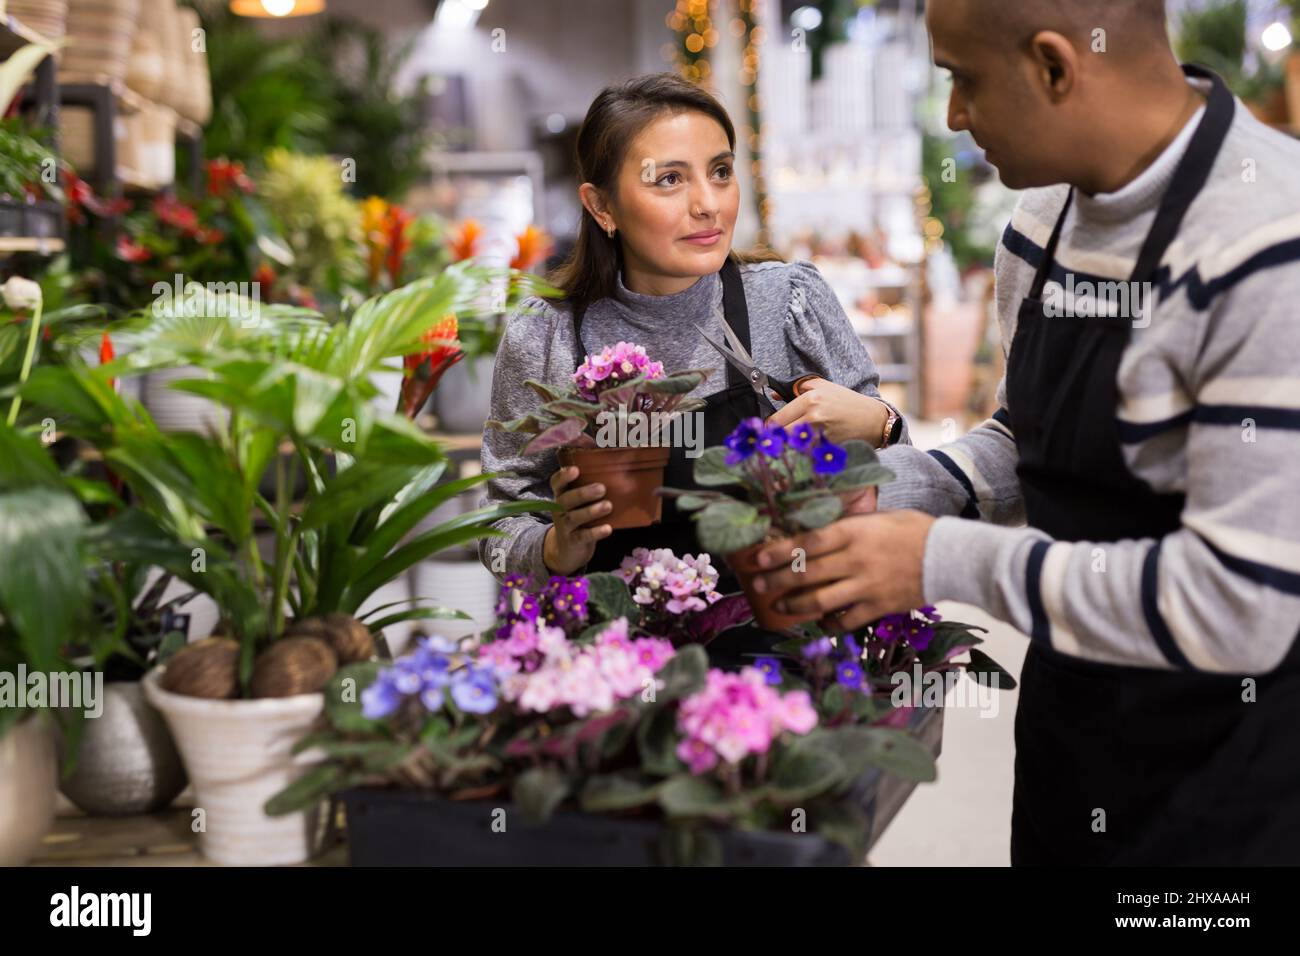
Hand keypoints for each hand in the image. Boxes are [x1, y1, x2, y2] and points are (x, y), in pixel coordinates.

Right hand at [542, 466, 612, 574]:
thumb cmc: (580, 520)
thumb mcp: (580, 505)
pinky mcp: (572, 542)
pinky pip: (583, 536)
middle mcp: (559, 510)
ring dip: (591, 511)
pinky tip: (607, 528)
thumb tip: (624, 478)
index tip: (576, 469)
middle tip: (602, 489)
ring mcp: (564, 527)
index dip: (563, 476)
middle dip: (583, 493)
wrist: (568, 551)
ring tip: (608, 506)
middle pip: (565, 500)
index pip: (556, 483)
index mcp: (561, 496)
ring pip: (574, 517)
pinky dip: (595, 532)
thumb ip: (592, 492)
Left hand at [749, 511, 934, 629]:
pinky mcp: (878, 607)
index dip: (779, 551)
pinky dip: (829, 623)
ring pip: (820, 600)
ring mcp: (866, 586)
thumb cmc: (914, 530)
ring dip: (794, 605)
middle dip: (777, 580)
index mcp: (854, 532)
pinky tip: (819, 621)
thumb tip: (817, 531)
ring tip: (779, 606)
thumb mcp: (879, 517)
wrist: (950, 556)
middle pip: (807, 572)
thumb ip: (849, 525)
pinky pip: (845, 620)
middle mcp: (856, 559)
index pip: (807, 542)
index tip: (758, 557)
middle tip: (757, 584)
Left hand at [765, 378, 890, 446]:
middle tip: (778, 438)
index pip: (776, 419)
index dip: (769, 426)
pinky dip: (802, 453)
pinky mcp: (826, 449)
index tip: (770, 429)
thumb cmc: (847, 402)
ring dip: (788, 447)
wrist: (872, 420)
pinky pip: (805, 454)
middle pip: (780, 435)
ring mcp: (820, 435)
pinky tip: (807, 449)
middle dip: (776, 438)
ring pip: (790, 447)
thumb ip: (798, 387)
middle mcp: (813, 417)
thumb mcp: (823, 386)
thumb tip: (775, 395)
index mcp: (810, 400)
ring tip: (792, 443)